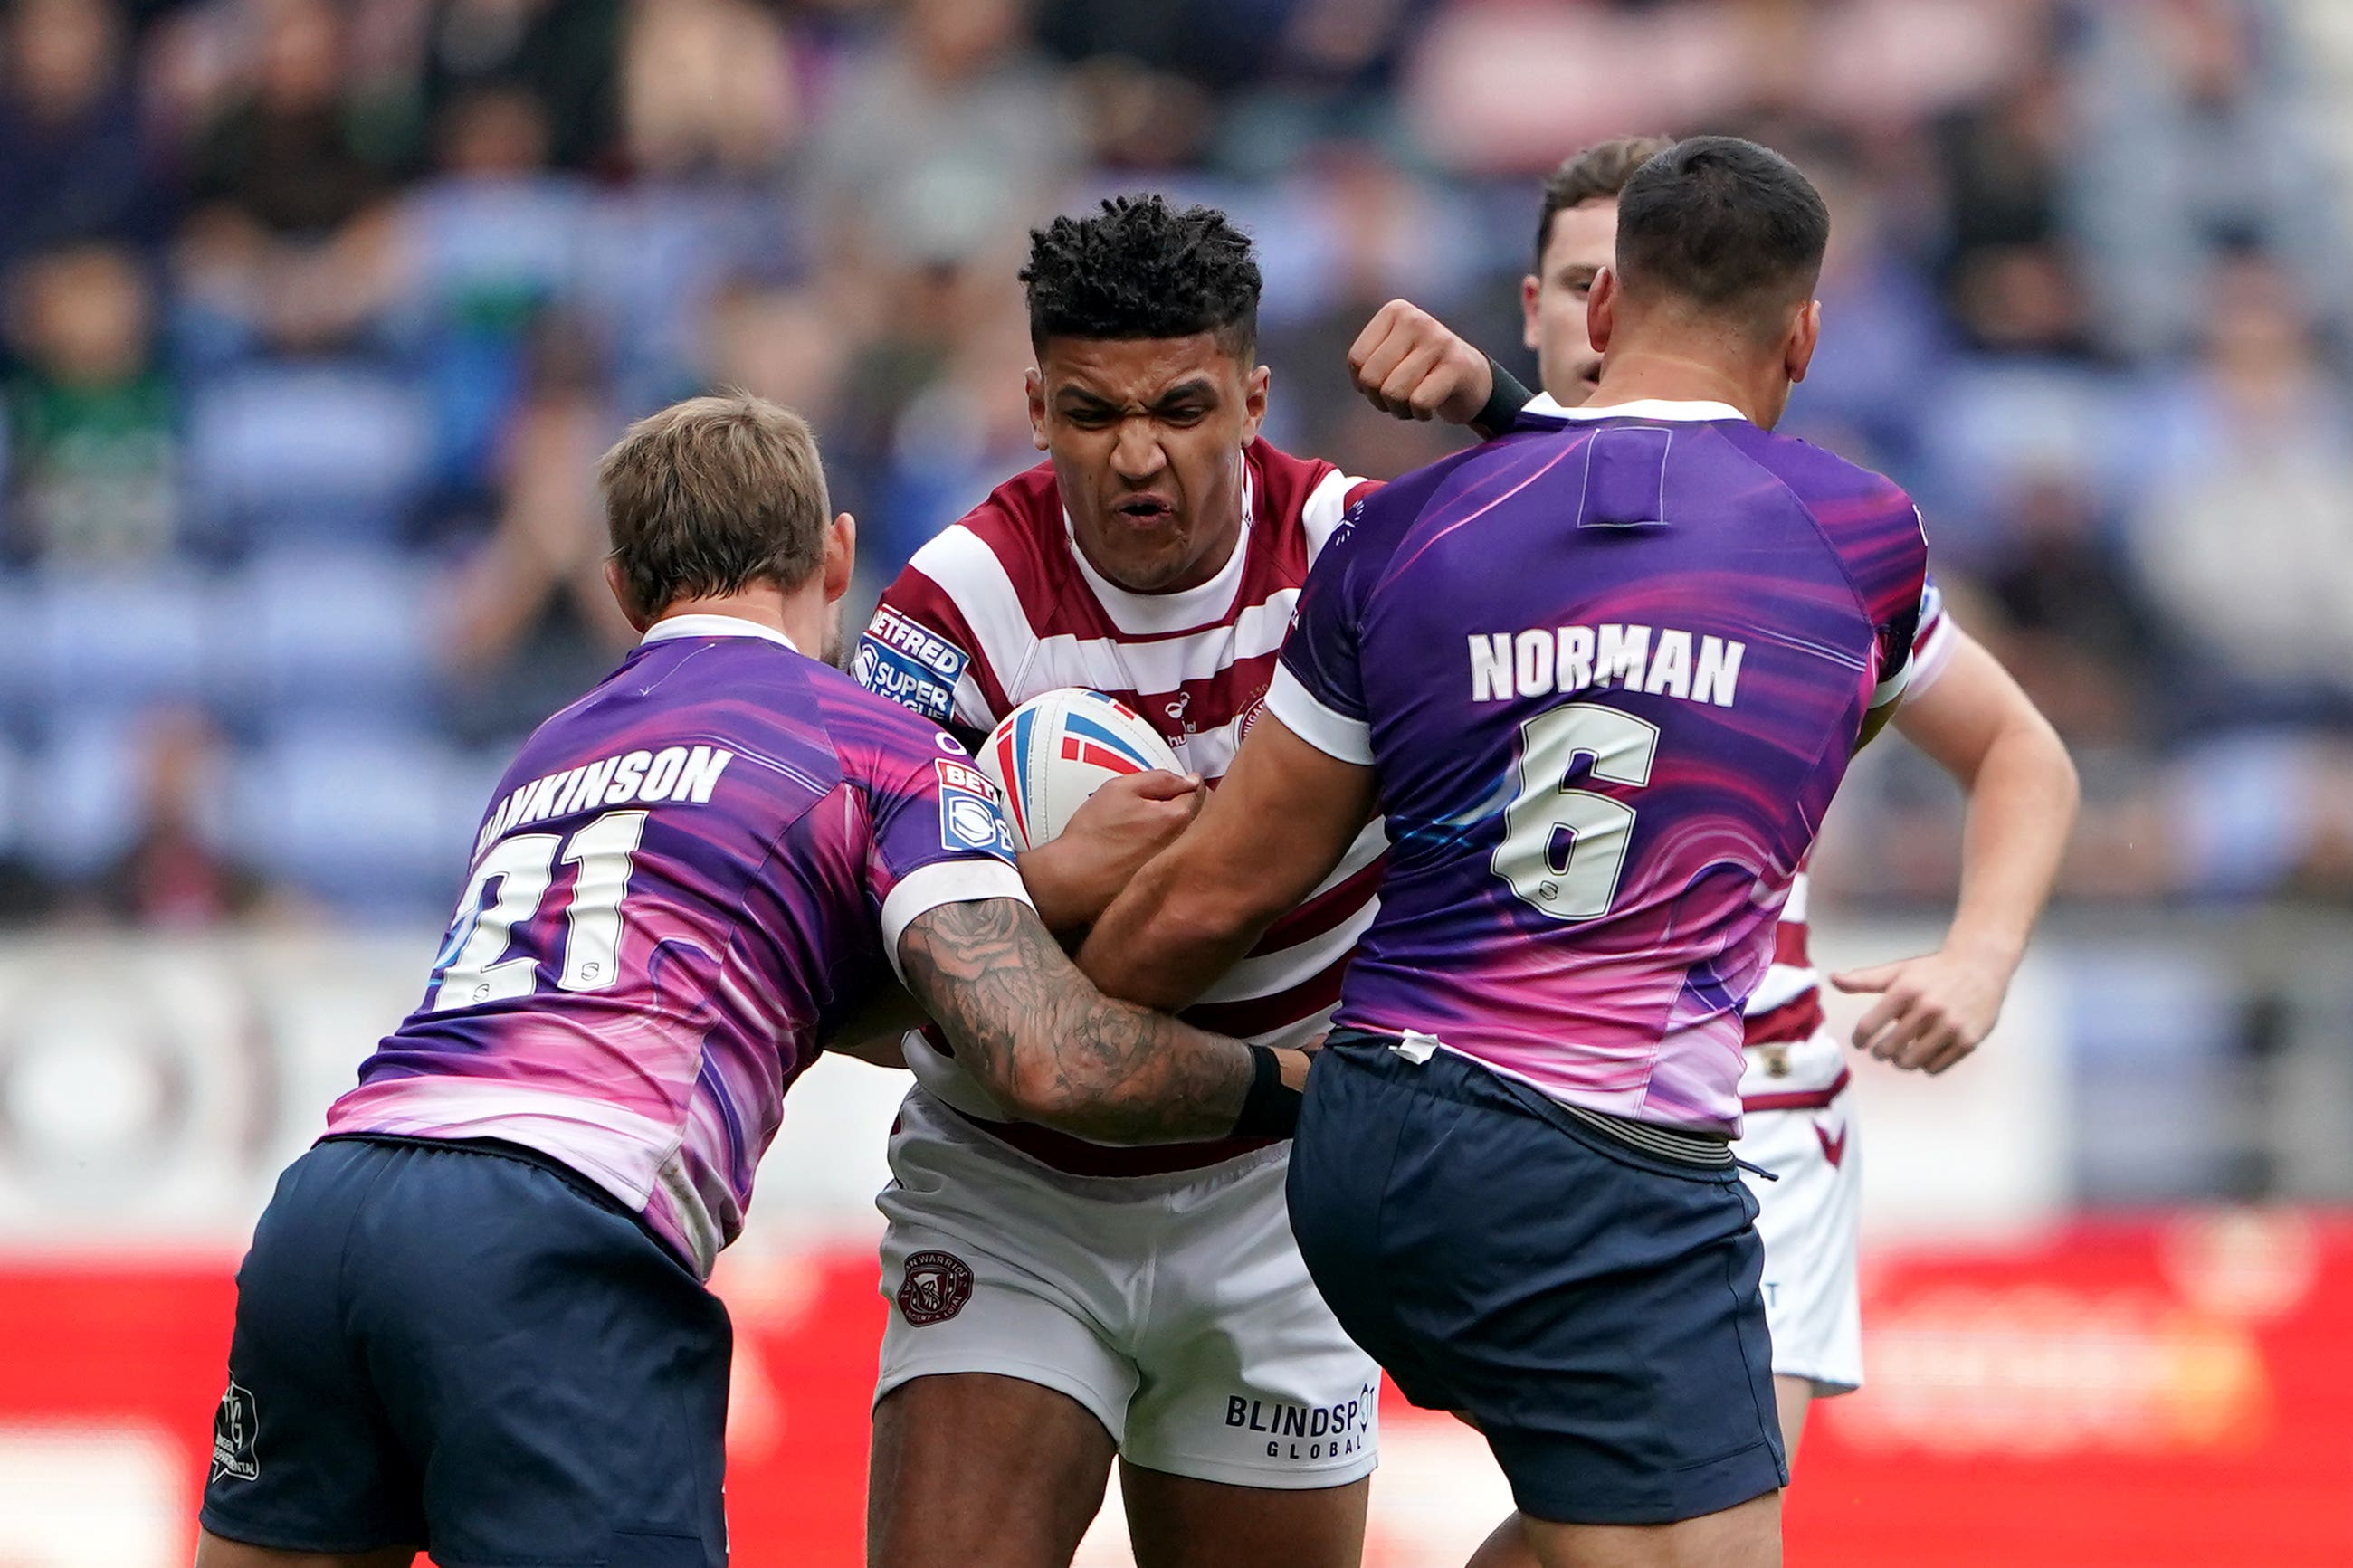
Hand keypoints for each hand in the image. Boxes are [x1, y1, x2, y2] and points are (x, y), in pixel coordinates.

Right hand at [1021, 770, 1203, 933]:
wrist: (1072, 879)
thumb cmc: (1092, 834)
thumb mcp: (1120, 789)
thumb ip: (1160, 779)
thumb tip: (1190, 780)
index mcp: (1178, 818)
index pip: (1201, 794)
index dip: (1190, 786)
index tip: (1181, 786)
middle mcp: (1185, 846)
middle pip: (1203, 820)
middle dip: (1191, 810)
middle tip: (1168, 807)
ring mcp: (1179, 870)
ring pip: (1192, 842)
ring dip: (1184, 833)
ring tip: (1155, 832)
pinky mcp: (1169, 887)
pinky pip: (1180, 864)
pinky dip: (1173, 855)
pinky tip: (1149, 854)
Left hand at [1347, 299, 1492, 423]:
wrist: (1472, 380)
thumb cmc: (1420, 372)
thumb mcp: (1389, 356)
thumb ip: (1366, 362)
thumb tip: (1361, 381)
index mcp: (1395, 311)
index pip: (1357, 360)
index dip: (1364, 384)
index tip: (1386, 382)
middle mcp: (1416, 319)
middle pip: (1371, 379)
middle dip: (1381, 399)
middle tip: (1400, 397)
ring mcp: (1438, 340)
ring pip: (1393, 393)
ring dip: (1401, 410)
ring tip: (1415, 402)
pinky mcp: (1456, 365)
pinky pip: (1418, 402)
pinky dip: (1420, 414)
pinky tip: (1432, 406)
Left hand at [1831, 943, 2017, 1074]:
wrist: (1980, 967)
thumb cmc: (1934, 971)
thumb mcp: (1899, 970)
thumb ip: (1865, 979)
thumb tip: (1833, 979)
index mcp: (1906, 990)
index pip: (1868, 1026)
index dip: (1859, 1039)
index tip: (1860, 1042)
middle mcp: (1928, 1008)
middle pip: (1888, 1049)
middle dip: (1880, 1052)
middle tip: (1881, 1050)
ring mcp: (1950, 1026)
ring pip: (1910, 1062)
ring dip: (1901, 1062)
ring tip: (1901, 1055)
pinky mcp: (1967, 1041)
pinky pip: (1935, 1068)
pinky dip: (1925, 1065)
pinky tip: (1925, 1053)